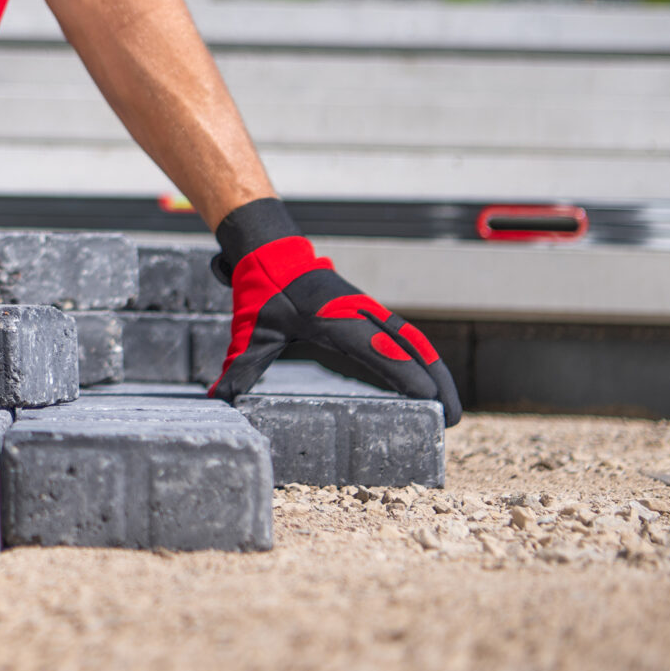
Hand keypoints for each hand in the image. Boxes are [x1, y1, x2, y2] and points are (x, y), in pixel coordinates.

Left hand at [207, 199, 460, 425]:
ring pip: (413, 340)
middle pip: (409, 345)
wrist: (270, 252)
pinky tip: (433, 382)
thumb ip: (238, 368)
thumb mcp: (249, 332)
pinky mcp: (370, 312)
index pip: (374, 348)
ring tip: (453, 408)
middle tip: (453, 419)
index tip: (428, 398)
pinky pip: (404, 335)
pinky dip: (424, 357)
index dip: (403, 372)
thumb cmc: (262, 293)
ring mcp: (368, 310)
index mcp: (331, 319)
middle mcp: (357, 313)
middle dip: (436, 380)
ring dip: (436, 370)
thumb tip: (216, 400)